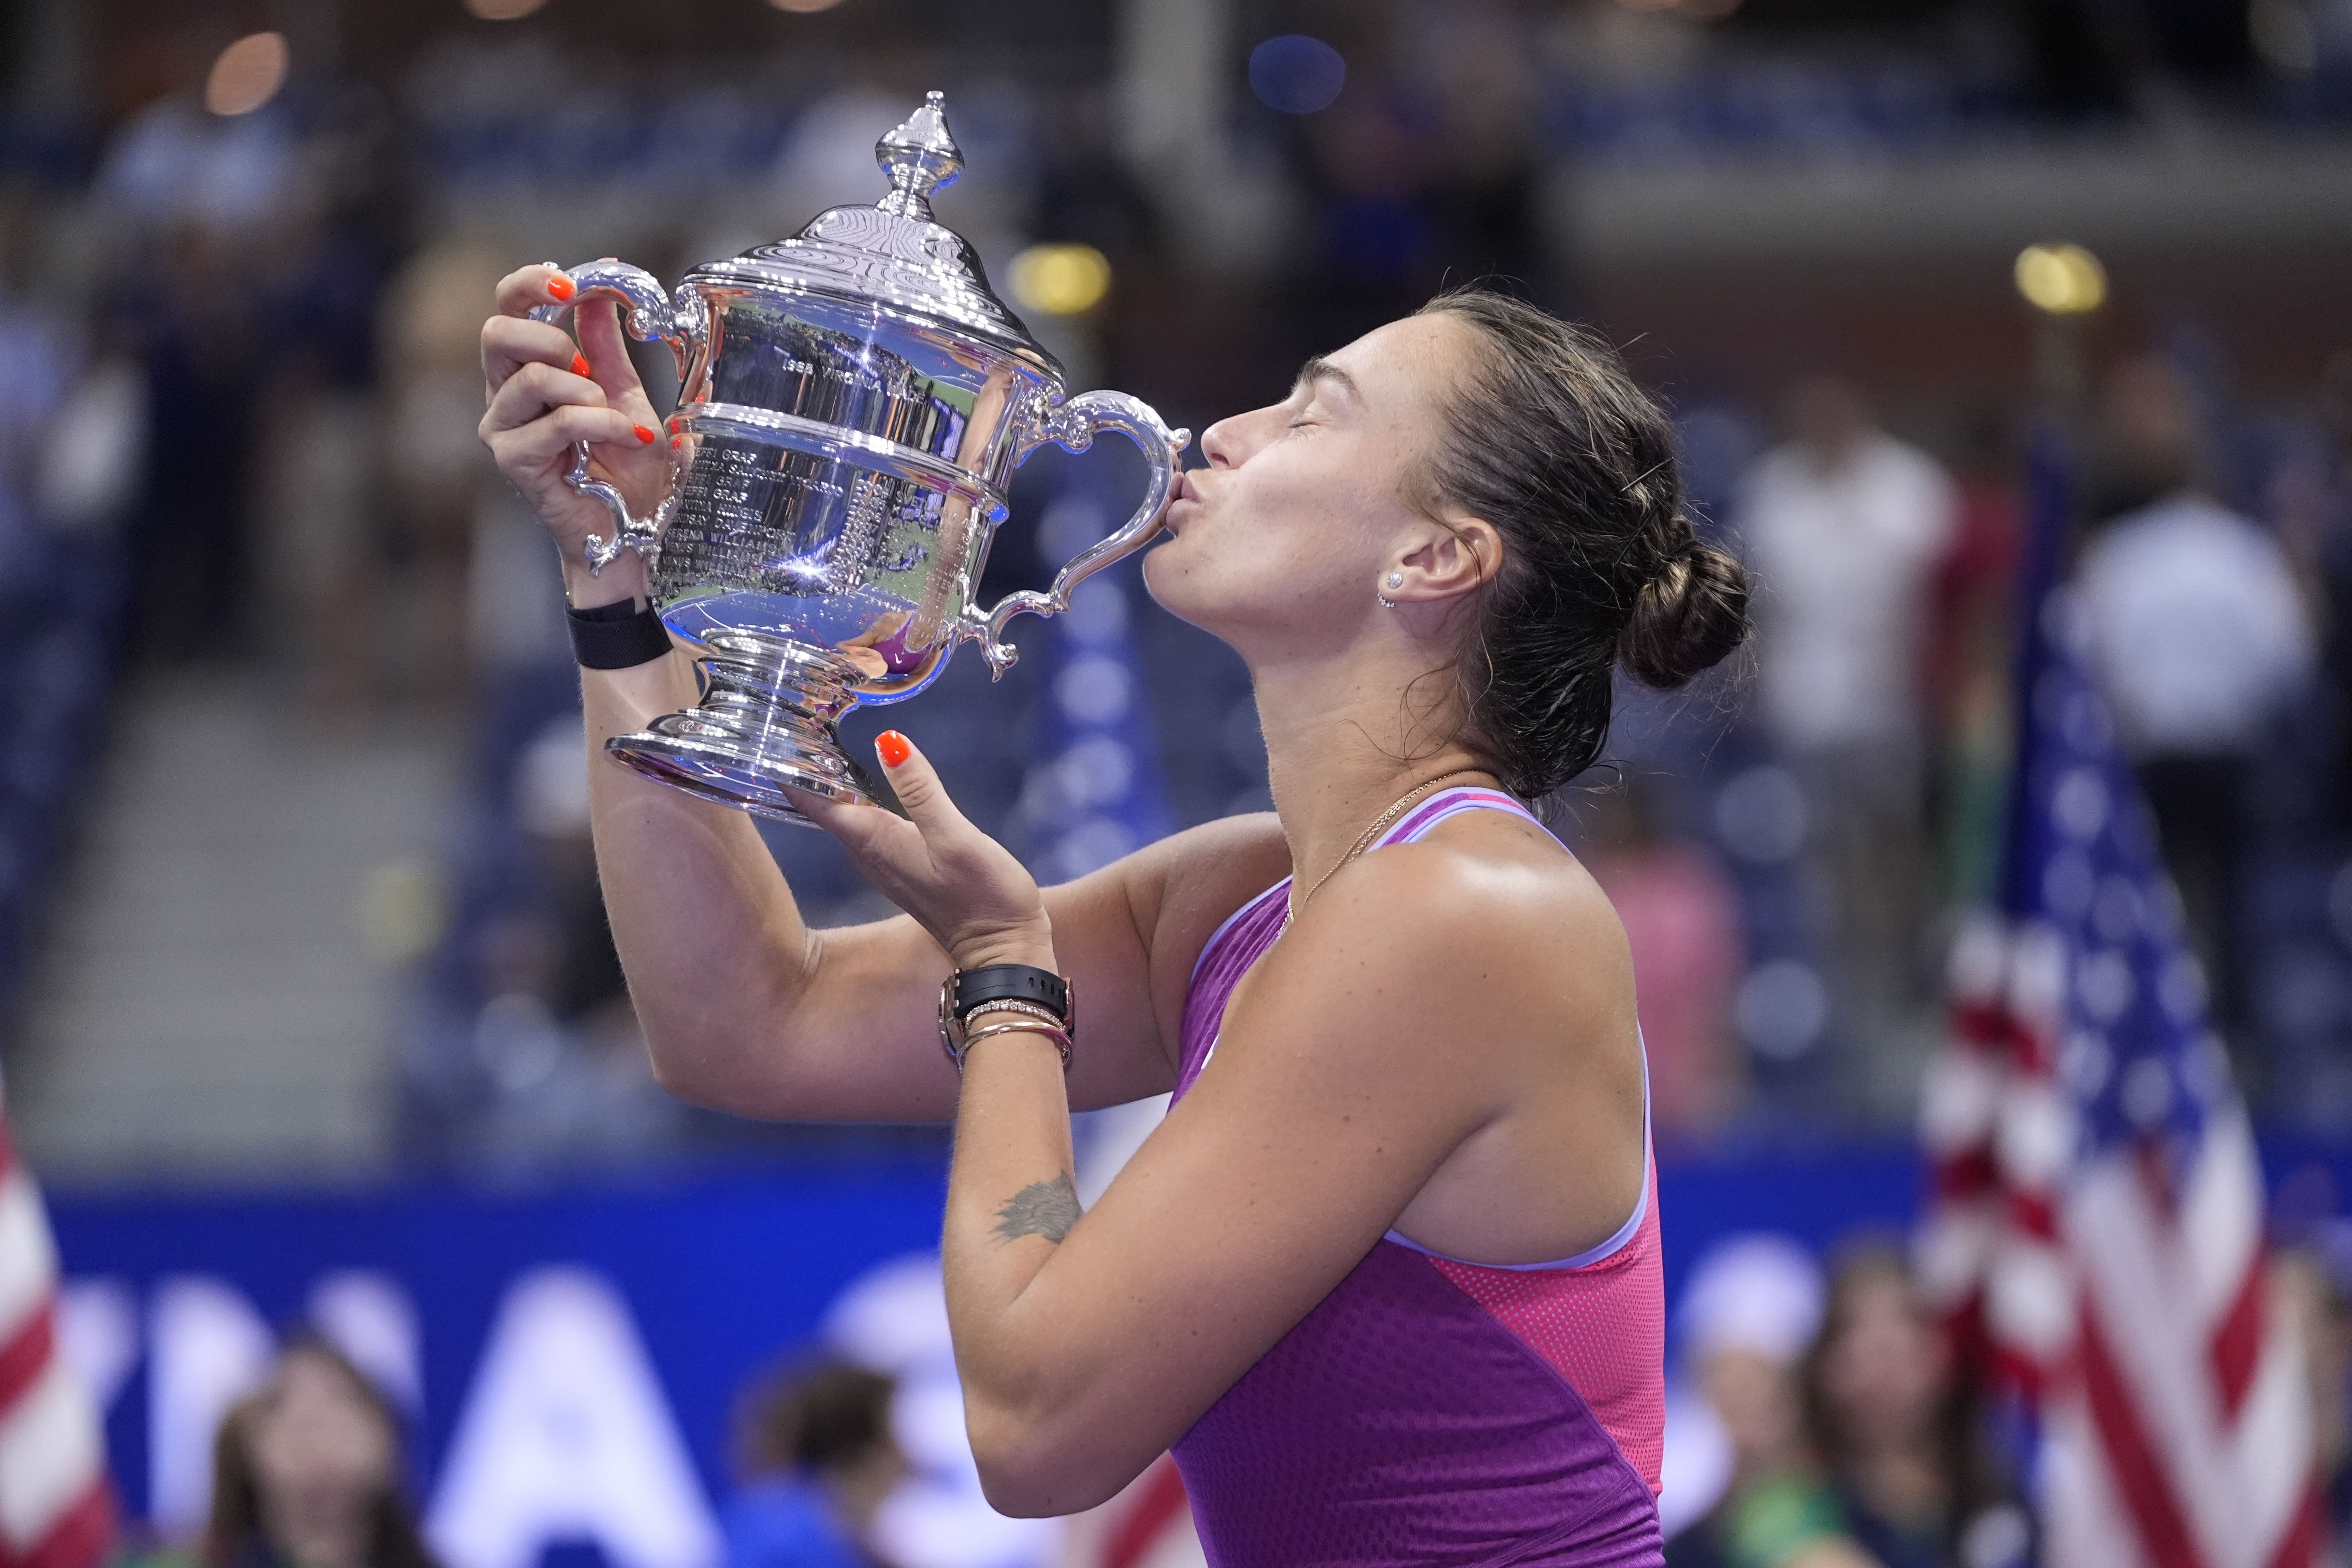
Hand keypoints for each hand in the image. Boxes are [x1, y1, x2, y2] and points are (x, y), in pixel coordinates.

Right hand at [478, 264, 671, 604]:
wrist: (633, 530)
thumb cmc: (626, 470)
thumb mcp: (625, 394)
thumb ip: (607, 346)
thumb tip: (601, 292)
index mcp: (526, 369)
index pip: (507, 307)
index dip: (532, 284)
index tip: (572, 282)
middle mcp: (504, 394)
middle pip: (496, 331)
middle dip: (551, 336)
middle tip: (588, 364)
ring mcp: (502, 428)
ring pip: (529, 377)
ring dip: (585, 390)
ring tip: (614, 415)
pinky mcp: (513, 461)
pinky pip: (557, 422)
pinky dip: (602, 424)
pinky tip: (630, 438)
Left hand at [796, 732, 1054, 971]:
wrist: (1001, 951)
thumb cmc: (982, 895)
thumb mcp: (955, 837)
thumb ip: (921, 791)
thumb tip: (888, 742)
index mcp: (873, 841)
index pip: (814, 801)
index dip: (790, 766)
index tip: (775, 731)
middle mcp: (868, 853)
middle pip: (822, 805)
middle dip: (808, 766)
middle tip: (797, 720)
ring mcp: (884, 863)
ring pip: (844, 814)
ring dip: (832, 782)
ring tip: (821, 740)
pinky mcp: (902, 867)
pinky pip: (866, 825)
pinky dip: (858, 799)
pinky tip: (865, 781)